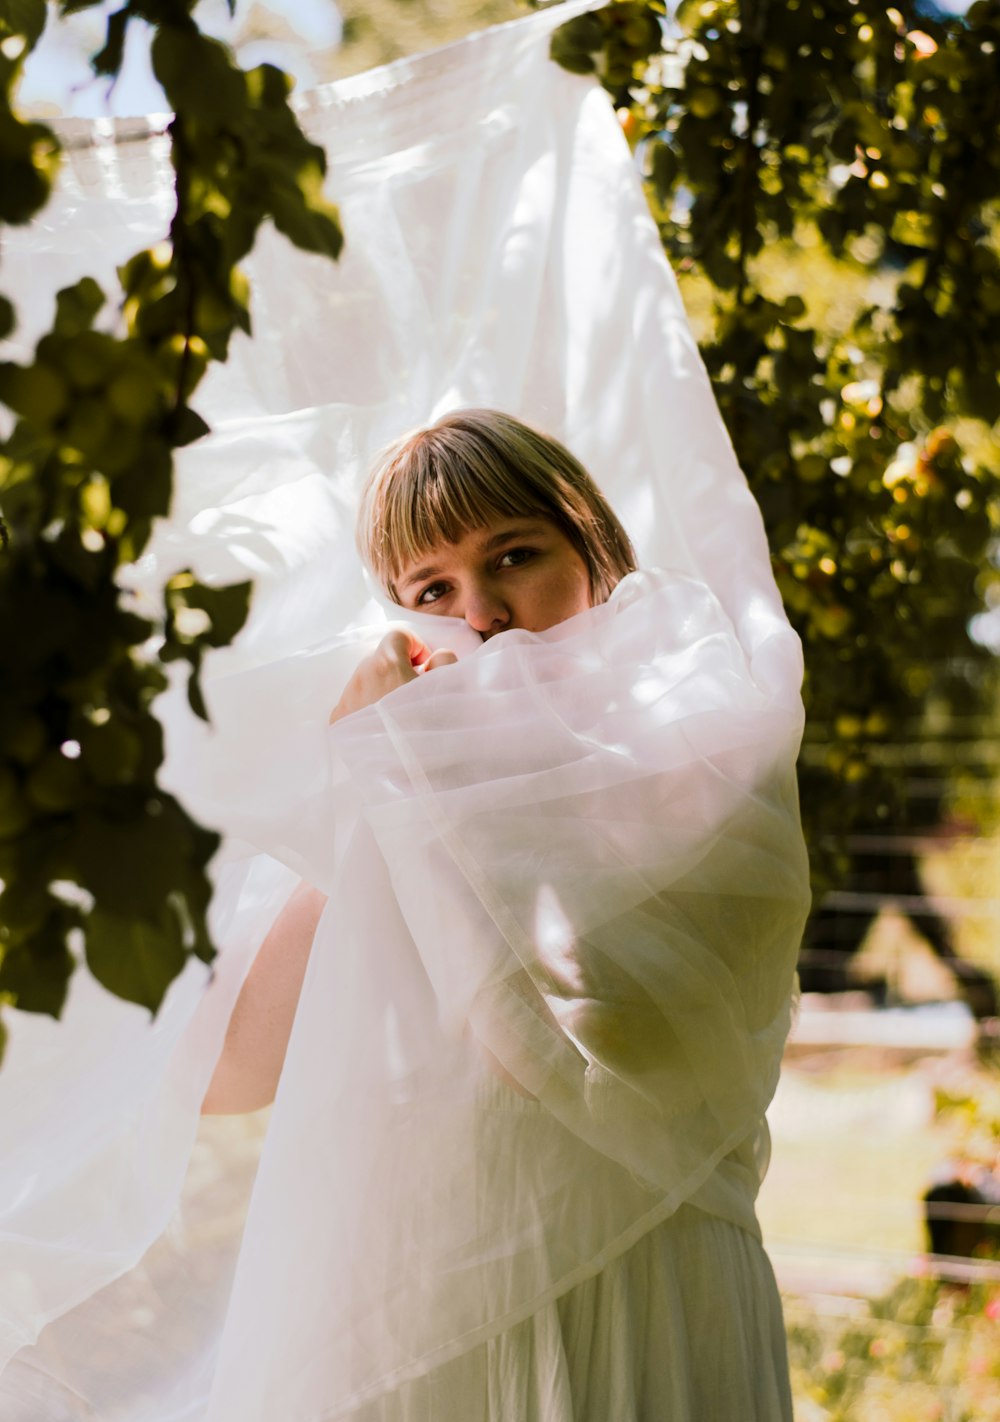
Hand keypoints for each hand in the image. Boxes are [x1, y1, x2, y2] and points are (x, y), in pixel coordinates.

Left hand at [329, 628, 456, 724]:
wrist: (411, 776)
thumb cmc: (434, 730)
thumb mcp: (451, 690)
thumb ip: (445, 662)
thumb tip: (434, 658)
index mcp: (387, 663)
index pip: (398, 636)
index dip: (417, 648)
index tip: (426, 669)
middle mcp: (360, 676)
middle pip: (379, 658)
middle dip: (399, 669)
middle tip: (417, 694)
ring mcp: (346, 699)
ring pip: (365, 680)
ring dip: (382, 688)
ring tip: (400, 715)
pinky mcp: (338, 722)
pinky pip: (353, 702)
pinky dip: (367, 707)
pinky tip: (383, 727)